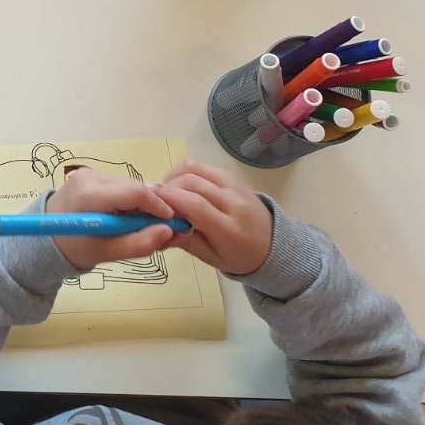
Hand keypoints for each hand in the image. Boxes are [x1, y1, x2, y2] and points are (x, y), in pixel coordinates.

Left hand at [43, 167, 180, 271]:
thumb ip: (139, 243)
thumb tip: (168, 231)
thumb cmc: (75, 248)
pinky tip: (125, 216)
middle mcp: (88, 177)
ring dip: (139, 203)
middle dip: (151, 206)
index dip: (158, 206)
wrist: (45, 238)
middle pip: (133, 187)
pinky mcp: (88, 175)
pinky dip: (127, 199)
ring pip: (128, 184)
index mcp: (89, 195)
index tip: (172, 222)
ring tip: (139, 225)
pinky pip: (118, 184)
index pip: (134, 192)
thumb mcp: (108, 252)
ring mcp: (87, 173)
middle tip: (159, 227)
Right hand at [154, 160, 273, 275]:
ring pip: (197, 169)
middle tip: (154, 198)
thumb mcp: (212, 258)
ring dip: (175, 176)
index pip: (196, 206)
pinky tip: (180, 185)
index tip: (150, 201)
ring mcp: (236, 187)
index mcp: (230, 229)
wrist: (273, 246)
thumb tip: (155, 234)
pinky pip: (205, 167)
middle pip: (193, 183)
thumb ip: (185, 242)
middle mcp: (234, 203)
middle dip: (167, 187)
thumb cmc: (239, 257)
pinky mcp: (234, 178)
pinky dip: (187, 172)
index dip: (170, 199)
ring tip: (166, 191)